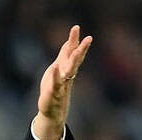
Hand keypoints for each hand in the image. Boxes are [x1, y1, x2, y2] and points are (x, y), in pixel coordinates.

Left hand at [33, 25, 92, 139]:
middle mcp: (67, 75)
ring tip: (76, 50)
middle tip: (89, 38)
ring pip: (69, 71)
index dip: (75, 40)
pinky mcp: (54, 93)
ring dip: (74, 61)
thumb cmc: (55, 87)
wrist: (52, 110)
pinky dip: (56, 76)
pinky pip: (56, 83)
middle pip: (76, 60)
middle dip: (82, 49)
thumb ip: (64, 55)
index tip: (76, 27)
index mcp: (68, 68)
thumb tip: (69, 41)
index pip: (73, 52)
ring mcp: (62, 84)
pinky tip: (55, 67)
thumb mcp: (58, 68)